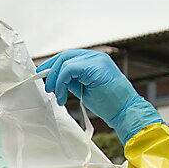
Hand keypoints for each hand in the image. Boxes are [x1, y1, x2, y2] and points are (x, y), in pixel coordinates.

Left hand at [36, 49, 161, 142]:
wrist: (125, 111)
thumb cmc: (109, 103)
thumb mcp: (85, 89)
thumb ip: (73, 81)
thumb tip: (55, 80)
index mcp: (94, 60)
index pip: (69, 56)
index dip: (53, 65)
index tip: (43, 75)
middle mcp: (96, 56)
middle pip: (65, 56)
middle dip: (50, 70)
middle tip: (46, 87)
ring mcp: (96, 59)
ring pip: (65, 62)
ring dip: (56, 80)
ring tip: (57, 96)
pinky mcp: (94, 66)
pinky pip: (69, 70)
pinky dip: (61, 84)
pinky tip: (62, 97)